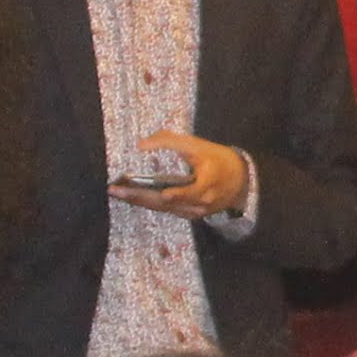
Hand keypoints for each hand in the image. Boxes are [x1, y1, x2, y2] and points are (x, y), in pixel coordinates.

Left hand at [114, 132, 257, 216]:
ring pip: (162, 208)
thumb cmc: (217, 159)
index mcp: (208, 183)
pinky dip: (148, 202)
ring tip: (118, 192)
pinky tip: (132, 196)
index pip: (188, 191)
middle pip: (165, 202)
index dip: (175, 193)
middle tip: (116, 190)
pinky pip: (165, 209)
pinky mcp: (190, 215)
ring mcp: (195, 211)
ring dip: (139, 200)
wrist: (240, 181)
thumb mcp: (199, 145)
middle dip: (139, 196)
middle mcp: (201, 202)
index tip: (160, 192)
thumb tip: (142, 145)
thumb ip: (170, 142)